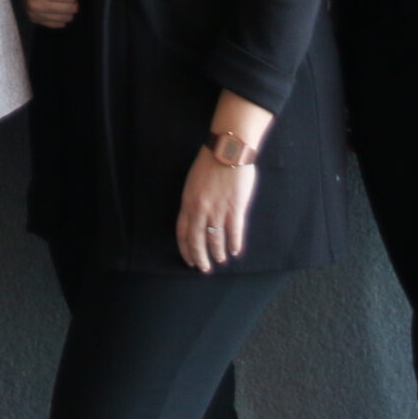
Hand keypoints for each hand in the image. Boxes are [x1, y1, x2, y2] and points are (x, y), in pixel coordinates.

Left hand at [176, 148, 259, 272]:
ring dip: (217, 253)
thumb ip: (193, 201)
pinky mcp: (234, 208)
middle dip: (200, 258)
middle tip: (204, 269)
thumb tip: (196, 217)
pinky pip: (233, 232)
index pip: (182, 232)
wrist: (227, 150)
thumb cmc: (210, 162)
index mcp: (188, 202)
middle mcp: (200, 209)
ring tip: (221, 260)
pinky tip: (235, 250)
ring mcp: (217, 209)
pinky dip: (234, 244)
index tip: (189, 260)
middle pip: (196, 240)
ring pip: (215, 240)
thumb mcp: (193, 183)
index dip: (185, 249)